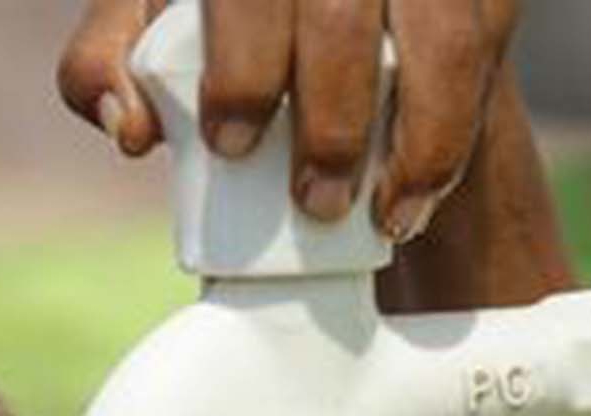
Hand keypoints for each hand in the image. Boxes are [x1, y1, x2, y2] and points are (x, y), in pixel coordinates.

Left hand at [57, 0, 518, 241]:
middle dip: (331, 117)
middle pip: (343, 12)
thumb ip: (106, 59)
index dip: (242, 65)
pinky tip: (423, 195)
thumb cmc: (216, 9)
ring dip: (421, 136)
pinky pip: (484, 47)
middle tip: (314, 201)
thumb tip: (126, 128)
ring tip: (388, 218)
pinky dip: (458, 130)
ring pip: (441, 32)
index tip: (230, 145)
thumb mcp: (145, 16)